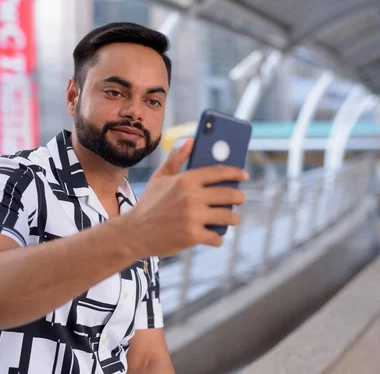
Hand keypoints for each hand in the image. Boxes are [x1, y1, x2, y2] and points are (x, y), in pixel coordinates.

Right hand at [124, 139, 248, 257]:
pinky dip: (217, 238)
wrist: (134, 232)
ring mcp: (193, 217)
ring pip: (228, 217)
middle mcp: (192, 196)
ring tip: (231, 218)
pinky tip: (214, 236)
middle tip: (239, 200)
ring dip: (233, 218)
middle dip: (239, 198)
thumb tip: (191, 141)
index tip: (244, 176)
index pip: (219, 172)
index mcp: (186, 179)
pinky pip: (217, 237)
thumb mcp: (160, 177)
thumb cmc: (149, 203)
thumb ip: (177, 158)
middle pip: (230, 195)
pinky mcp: (193, 236)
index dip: (235, 173)